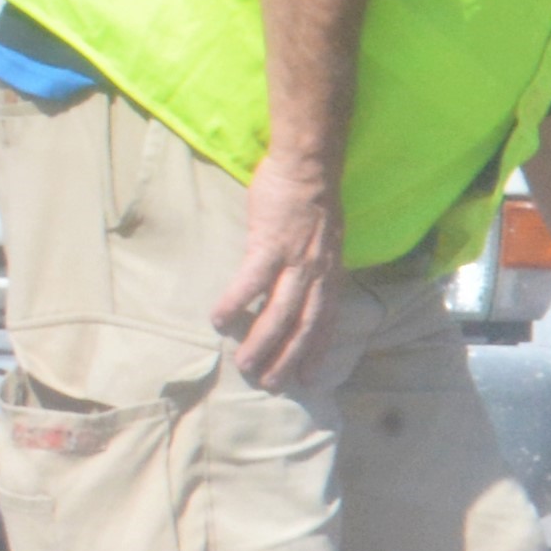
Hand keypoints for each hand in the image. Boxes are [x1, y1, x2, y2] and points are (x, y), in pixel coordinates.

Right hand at [218, 156, 346, 389]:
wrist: (308, 166)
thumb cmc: (314, 200)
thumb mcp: (327, 241)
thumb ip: (317, 267)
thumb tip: (303, 288)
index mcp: (331, 273)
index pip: (327, 321)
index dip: (318, 351)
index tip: (309, 378)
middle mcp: (318, 273)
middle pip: (305, 326)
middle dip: (289, 358)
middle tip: (272, 384)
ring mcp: (295, 261)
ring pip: (280, 312)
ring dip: (262, 343)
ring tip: (246, 366)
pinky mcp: (269, 245)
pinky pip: (250, 281)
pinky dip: (235, 302)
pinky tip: (219, 321)